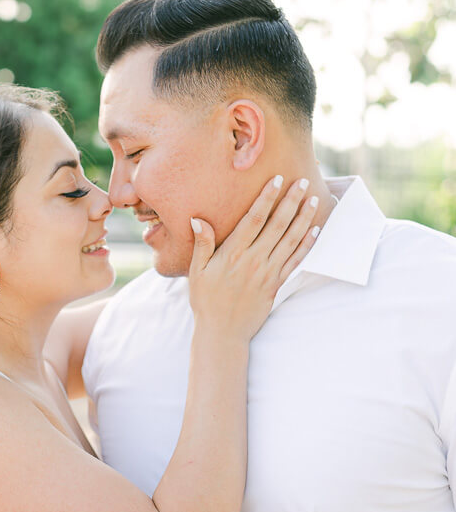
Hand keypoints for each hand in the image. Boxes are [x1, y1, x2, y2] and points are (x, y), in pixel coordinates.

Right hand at [188, 176, 318, 340]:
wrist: (223, 332)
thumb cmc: (206, 300)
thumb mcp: (197, 272)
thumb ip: (202, 244)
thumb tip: (198, 219)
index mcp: (233, 253)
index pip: (254, 219)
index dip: (267, 197)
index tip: (277, 179)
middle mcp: (254, 260)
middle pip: (278, 224)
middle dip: (292, 201)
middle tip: (304, 181)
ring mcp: (268, 272)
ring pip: (291, 240)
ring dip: (304, 218)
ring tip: (313, 200)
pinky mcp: (277, 284)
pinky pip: (296, 261)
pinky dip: (307, 245)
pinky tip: (315, 231)